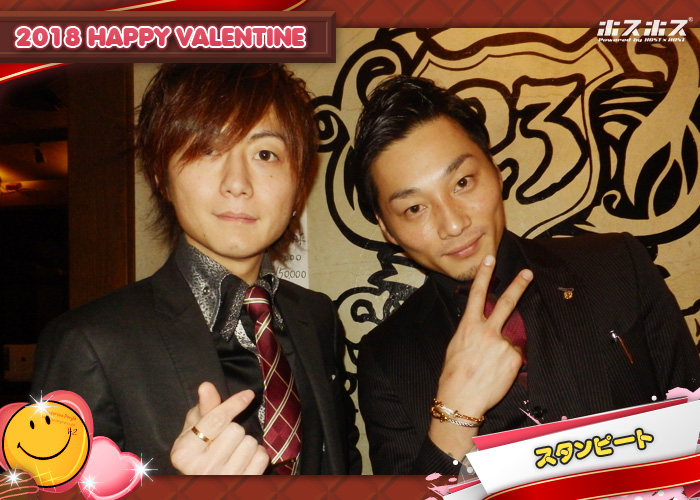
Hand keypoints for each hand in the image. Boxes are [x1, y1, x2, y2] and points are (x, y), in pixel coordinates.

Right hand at [170, 382, 269, 474]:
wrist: (203, 483)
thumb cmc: (199, 452)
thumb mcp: (194, 430)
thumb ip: (204, 408)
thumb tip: (206, 386)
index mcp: (184, 453)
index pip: (216, 421)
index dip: (234, 404)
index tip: (248, 394)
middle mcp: (202, 470)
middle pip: (236, 430)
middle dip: (234, 430)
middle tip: (225, 440)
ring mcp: (223, 481)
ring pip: (251, 443)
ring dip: (246, 443)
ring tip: (233, 452)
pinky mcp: (243, 486)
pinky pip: (262, 458)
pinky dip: (257, 456)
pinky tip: (244, 461)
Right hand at [429, 254, 532, 457]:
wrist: (460, 399)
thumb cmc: (454, 375)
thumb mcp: (457, 346)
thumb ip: (473, 332)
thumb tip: (487, 328)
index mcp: (469, 326)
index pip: (477, 294)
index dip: (484, 275)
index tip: (490, 259)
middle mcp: (487, 331)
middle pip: (506, 303)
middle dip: (518, 286)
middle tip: (528, 273)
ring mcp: (502, 344)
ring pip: (510, 339)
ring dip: (502, 352)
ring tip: (489, 367)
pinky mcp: (514, 358)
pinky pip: (516, 356)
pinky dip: (509, 363)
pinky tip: (496, 374)